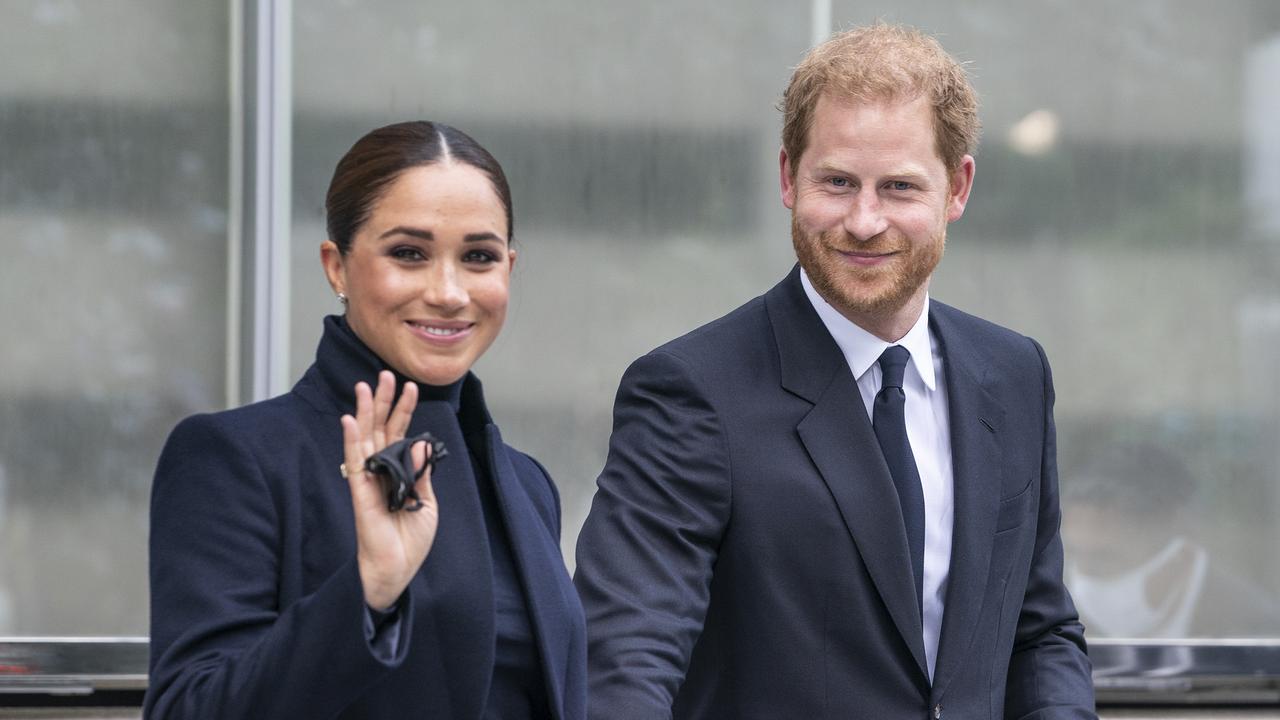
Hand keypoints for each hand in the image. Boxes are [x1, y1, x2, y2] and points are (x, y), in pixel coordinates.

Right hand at [341, 370, 437, 610]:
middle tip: (385, 374)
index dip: (404, 410)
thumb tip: (420, 442)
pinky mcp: (360, 492)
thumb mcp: (426, 502)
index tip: (411, 386)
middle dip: (383, 401)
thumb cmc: (410, 540)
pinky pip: (354, 462)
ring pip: (365, 438)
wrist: (398, 568)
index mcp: (399, 472)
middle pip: (380, 428)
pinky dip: (351, 441)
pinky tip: (349, 420)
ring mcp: (369, 479)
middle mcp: (381, 470)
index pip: (400, 433)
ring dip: (365, 412)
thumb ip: (422, 472)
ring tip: (365, 386)